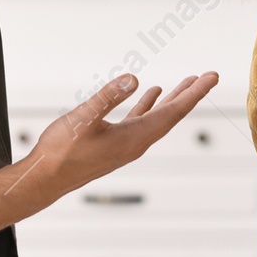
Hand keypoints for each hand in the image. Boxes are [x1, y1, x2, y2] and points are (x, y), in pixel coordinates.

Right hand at [30, 71, 219, 195]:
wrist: (44, 180)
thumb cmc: (60, 153)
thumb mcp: (83, 119)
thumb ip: (108, 97)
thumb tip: (133, 79)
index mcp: (135, 138)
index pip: (173, 112)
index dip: (194, 93)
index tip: (212, 77)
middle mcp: (136, 143)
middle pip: (172, 115)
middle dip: (191, 94)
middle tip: (210, 76)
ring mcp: (126, 145)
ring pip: (158, 118)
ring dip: (172, 99)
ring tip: (187, 83)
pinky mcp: (114, 144)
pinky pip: (140, 121)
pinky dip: (149, 106)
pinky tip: (149, 94)